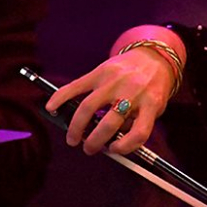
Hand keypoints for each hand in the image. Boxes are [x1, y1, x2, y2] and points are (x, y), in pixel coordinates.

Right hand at [46, 47, 176, 155]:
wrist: (154, 57)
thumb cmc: (153, 88)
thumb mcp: (154, 107)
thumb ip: (136, 123)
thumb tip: (109, 142)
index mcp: (151, 103)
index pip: (139, 132)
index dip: (125, 146)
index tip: (113, 150)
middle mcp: (133, 91)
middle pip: (109, 123)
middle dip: (95, 141)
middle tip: (88, 148)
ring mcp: (115, 81)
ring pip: (88, 107)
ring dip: (76, 127)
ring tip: (73, 138)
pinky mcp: (101, 71)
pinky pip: (77, 86)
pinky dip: (61, 97)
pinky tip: (52, 107)